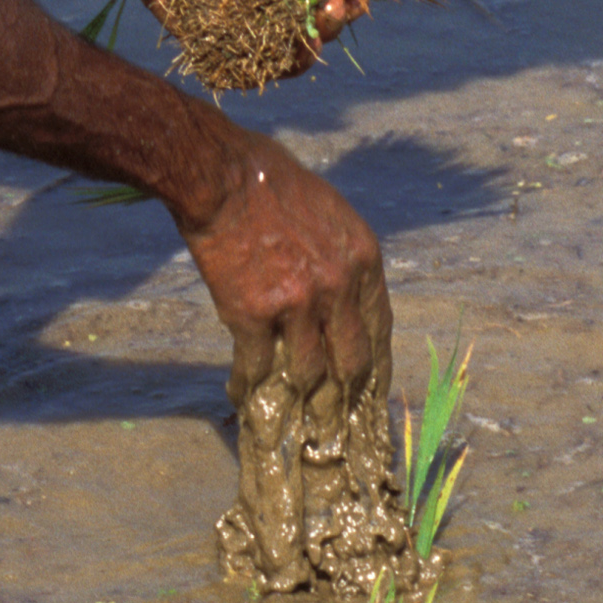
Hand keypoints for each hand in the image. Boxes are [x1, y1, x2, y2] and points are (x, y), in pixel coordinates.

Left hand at [115, 0, 369, 49]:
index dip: (343, 4)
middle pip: (304, 32)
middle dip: (327, 28)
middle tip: (331, 11)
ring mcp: (228, 15)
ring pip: (271, 56)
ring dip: (297, 56)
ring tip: (307, 39)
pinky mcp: (193, 29)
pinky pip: (224, 63)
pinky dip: (247, 69)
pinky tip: (265, 53)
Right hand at [177, 129, 390, 402]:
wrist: (221, 174)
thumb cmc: (272, 180)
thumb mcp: (330, 212)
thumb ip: (341, 257)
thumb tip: (343, 298)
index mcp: (363, 259)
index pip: (380, 329)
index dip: (375, 368)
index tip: (371, 394)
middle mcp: (339, 287)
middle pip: (352, 363)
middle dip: (346, 401)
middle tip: (338, 427)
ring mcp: (298, 304)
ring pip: (310, 375)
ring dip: (302, 405)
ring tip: (295, 424)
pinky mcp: (253, 315)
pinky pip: (259, 366)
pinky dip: (249, 386)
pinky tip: (241, 394)